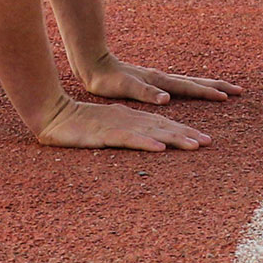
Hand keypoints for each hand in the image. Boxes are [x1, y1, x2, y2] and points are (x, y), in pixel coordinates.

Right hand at [33, 95, 209, 150]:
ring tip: (194, 145)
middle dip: (187, 134)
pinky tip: (160, 148)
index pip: (163, 124)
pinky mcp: (106, 134)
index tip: (204, 140)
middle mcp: (130, 119)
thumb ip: (128, 130)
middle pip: (164, 126)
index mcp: (131, 117)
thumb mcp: (109, 126)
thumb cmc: (80, 124)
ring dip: (174, 138)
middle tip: (209, 142)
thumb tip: (147, 138)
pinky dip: (146, 143)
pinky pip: (129, 140)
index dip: (184, 130)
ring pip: (152, 132)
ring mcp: (119, 126)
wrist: (53, 115)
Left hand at [78, 57, 242, 104]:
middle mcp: (163, 78)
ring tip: (223, 90)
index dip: (209, 93)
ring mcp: (159, 79)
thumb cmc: (107, 80)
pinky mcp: (153, 82)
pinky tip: (193, 92)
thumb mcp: (124, 88)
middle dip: (218, 86)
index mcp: (160, 81)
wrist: (94, 64)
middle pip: (196, 81)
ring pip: (190, 82)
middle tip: (239, 90)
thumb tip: (167, 98)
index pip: (190, 87)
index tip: (228, 96)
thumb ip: (146, 92)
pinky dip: (193, 88)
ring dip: (208, 86)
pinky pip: (180, 86)